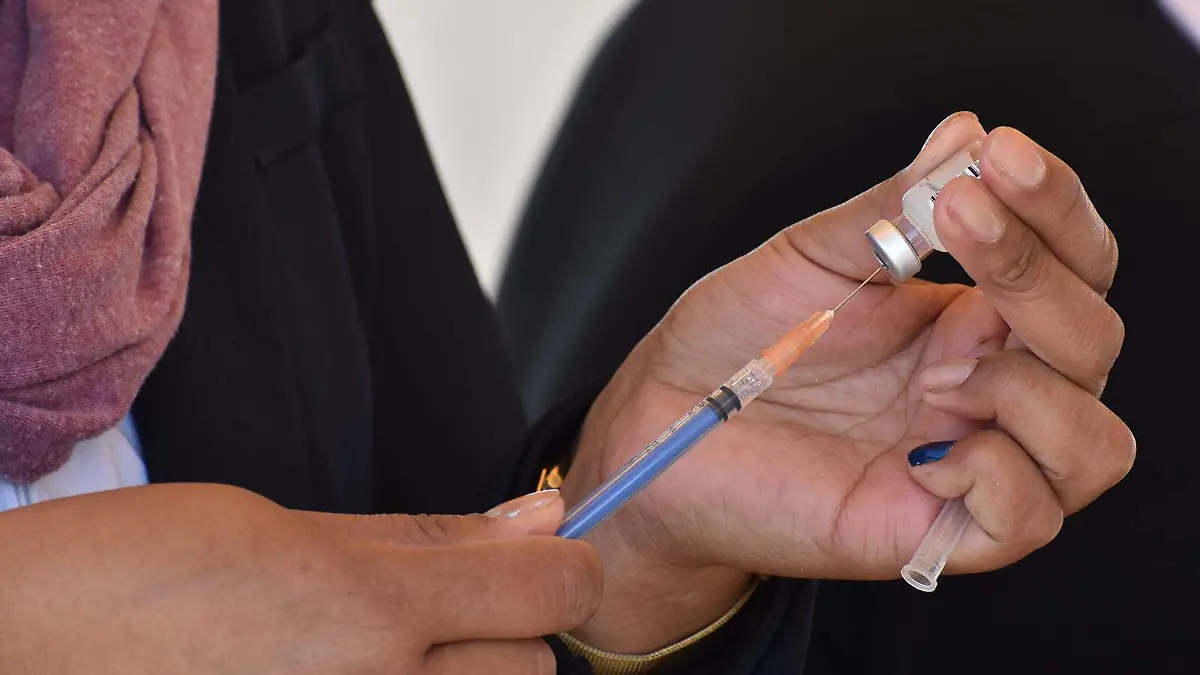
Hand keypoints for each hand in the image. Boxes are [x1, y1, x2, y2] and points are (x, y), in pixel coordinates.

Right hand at [0, 484, 600, 673]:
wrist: (11, 655)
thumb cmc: (123, 578)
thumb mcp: (280, 526)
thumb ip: (425, 537)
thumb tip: (538, 516)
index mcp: (366, 613)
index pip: (550, 590)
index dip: (565, 564)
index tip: (551, 553)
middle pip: (531, 669)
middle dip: (506, 629)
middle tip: (429, 608)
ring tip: (373, 655)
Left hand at [564, 112, 1134, 651]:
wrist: (665, 423)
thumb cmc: (733, 339)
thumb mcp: (810, 257)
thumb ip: (892, 208)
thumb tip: (966, 134)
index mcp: (967, 315)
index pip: (1069, 261)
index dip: (1054, 206)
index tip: (999, 155)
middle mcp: (983, 387)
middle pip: (1092, 340)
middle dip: (1039, 274)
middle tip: (956, 221)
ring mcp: (966, 461)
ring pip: (1094, 443)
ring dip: (1032, 388)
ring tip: (936, 375)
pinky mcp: (932, 531)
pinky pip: (1030, 517)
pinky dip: (996, 475)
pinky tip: (920, 455)